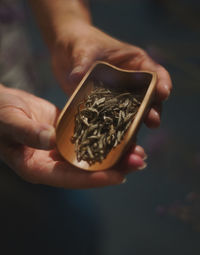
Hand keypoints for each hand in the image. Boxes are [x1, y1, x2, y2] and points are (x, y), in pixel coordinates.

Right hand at [0, 85, 145, 188]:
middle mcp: (51, 164)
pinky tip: (123, 136)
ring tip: (139, 152)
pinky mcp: (67, 137)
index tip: (117, 177)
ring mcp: (60, 152)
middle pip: (85, 171)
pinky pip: (88, 141)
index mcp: (36, 168)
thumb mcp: (8, 120)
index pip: (67, 177)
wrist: (0, 104)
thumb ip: (27, 132)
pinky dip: (105, 139)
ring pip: (90, 158)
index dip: (92, 178)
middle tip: (139, 162)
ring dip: (114, 155)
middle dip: (112, 168)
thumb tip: (51, 140)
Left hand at [51, 22, 171, 127]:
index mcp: (134, 63)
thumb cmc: (80, 43)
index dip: (162, 83)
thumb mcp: (83, 50)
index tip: (164, 92)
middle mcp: (131, 83)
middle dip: (152, 110)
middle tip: (153, 121)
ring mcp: (119, 98)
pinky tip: (114, 142)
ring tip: (136, 137)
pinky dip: (115, 132)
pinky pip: (113, 122)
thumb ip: (82, 64)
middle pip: (148, 98)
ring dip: (135, 126)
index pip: (155, 73)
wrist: (65, 53)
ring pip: (132, 114)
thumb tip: (76, 78)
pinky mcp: (105, 110)